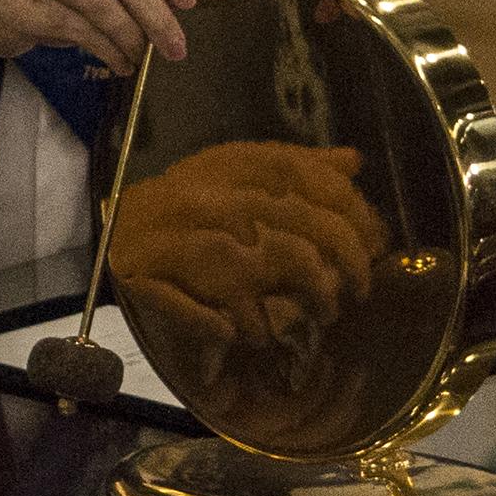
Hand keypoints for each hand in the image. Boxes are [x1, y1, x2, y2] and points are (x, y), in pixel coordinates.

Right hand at [0, 0, 195, 75]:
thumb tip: (171, 5)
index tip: (189, 0)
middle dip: (157, 15)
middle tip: (176, 47)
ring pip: (101, 5)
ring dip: (131, 37)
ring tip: (143, 58)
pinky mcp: (27, 7)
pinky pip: (78, 30)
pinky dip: (106, 50)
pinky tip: (119, 64)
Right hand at [109, 141, 386, 397]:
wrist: (119, 221)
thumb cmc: (192, 198)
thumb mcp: (242, 169)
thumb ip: (297, 165)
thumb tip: (354, 162)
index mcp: (236, 168)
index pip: (314, 185)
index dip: (356, 218)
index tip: (376, 245)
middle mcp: (214, 200)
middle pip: (299, 234)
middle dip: (342, 268)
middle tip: (356, 291)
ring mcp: (187, 242)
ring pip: (264, 274)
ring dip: (303, 300)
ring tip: (321, 315)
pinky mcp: (161, 279)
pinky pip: (212, 315)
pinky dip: (241, 329)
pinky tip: (256, 333)